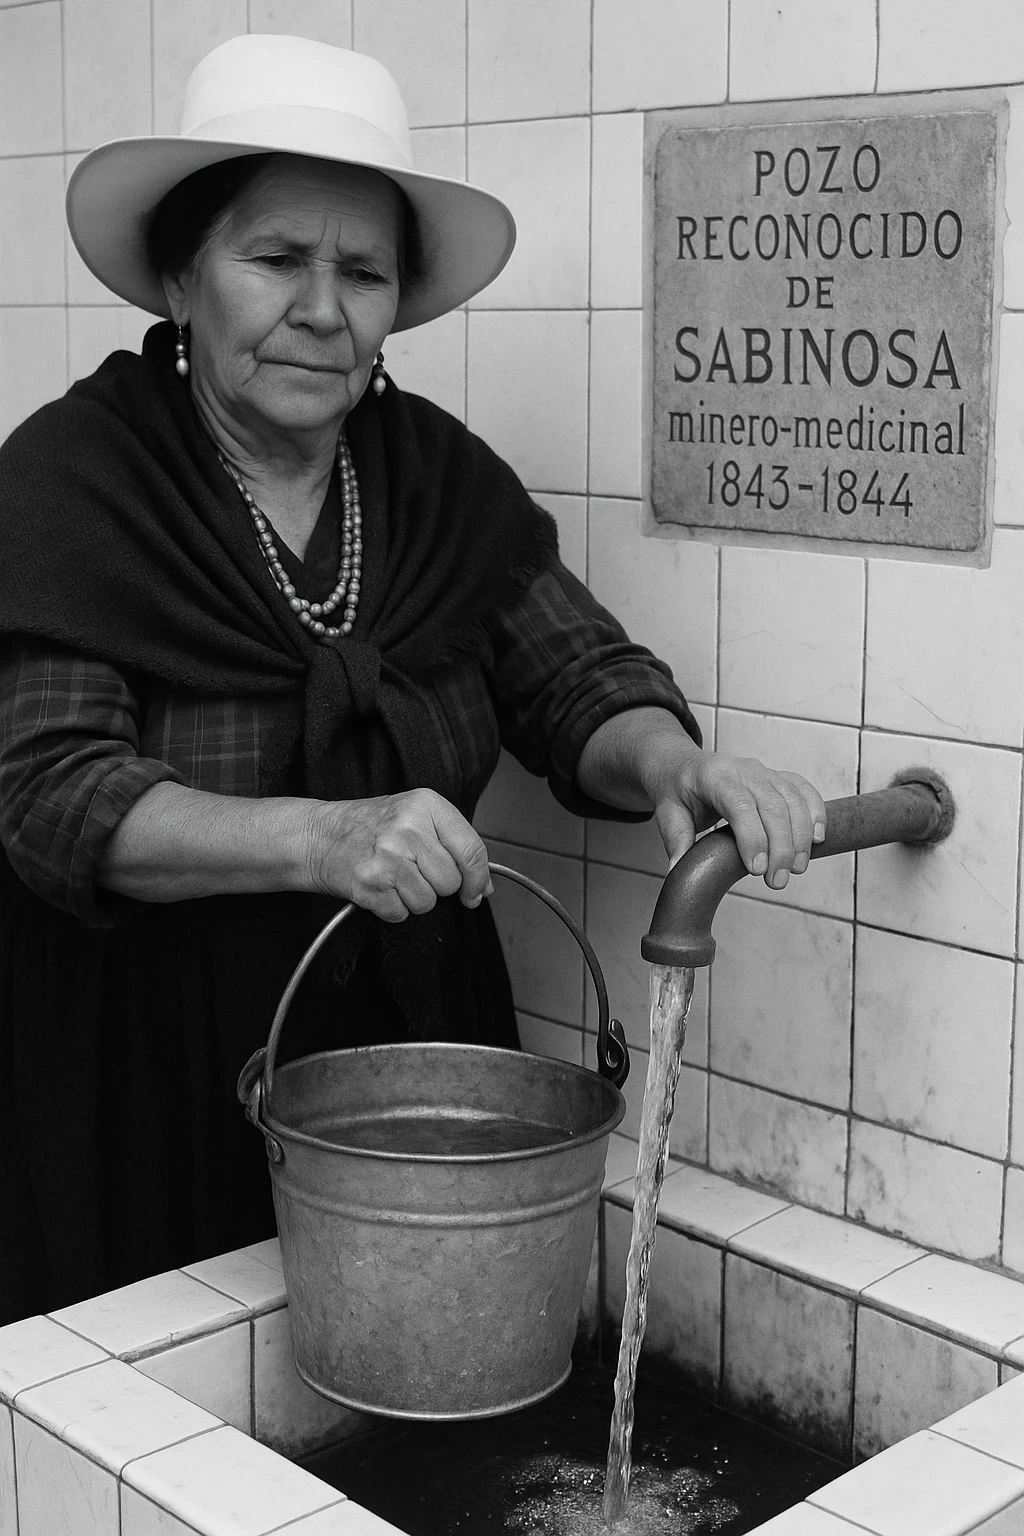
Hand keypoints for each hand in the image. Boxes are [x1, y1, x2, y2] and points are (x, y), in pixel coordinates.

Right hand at [306, 789, 492, 921]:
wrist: (317, 836)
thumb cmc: (369, 827)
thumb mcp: (415, 817)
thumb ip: (454, 845)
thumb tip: (483, 887)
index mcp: (426, 805)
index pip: (472, 850)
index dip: (477, 879)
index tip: (475, 893)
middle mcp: (408, 828)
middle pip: (451, 881)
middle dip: (435, 885)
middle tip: (410, 868)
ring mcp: (387, 857)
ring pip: (427, 902)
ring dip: (412, 898)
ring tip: (392, 876)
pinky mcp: (370, 884)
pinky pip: (401, 914)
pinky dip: (391, 908)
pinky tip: (378, 887)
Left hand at [647, 744, 826, 889]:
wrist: (685, 765)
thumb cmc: (678, 789)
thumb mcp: (668, 812)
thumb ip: (676, 840)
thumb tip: (679, 871)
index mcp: (714, 777)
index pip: (739, 804)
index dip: (753, 837)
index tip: (757, 869)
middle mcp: (743, 770)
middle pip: (773, 806)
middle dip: (781, 847)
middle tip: (778, 881)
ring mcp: (764, 772)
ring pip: (792, 800)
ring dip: (800, 837)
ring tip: (797, 869)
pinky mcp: (778, 778)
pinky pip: (804, 790)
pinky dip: (815, 812)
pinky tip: (817, 838)